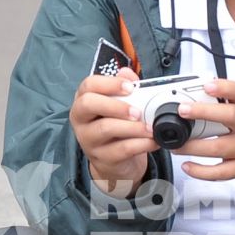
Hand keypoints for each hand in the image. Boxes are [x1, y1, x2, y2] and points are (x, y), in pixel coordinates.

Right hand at [70, 71, 154, 196]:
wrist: (114, 161)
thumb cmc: (116, 127)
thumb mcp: (119, 106)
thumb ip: (124, 87)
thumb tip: (128, 73)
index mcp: (84, 100)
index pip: (88, 85)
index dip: (109, 83)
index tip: (130, 87)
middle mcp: (81, 119)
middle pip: (88, 104)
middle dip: (115, 105)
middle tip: (137, 111)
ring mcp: (89, 140)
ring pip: (105, 128)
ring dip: (132, 127)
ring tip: (150, 128)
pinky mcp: (102, 158)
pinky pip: (120, 150)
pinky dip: (140, 145)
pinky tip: (153, 141)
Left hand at [170, 77, 234, 188]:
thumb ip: (233, 104)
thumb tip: (202, 94)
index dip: (224, 88)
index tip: (208, 85)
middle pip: (230, 117)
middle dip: (204, 113)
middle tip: (184, 110)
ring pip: (220, 148)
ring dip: (194, 146)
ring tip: (177, 144)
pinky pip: (221, 173)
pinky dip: (202, 172)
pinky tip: (189, 167)